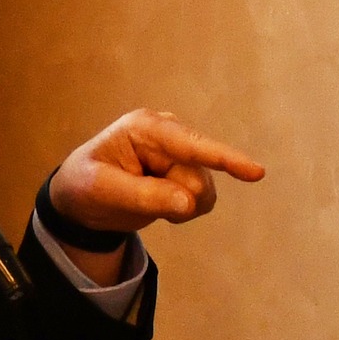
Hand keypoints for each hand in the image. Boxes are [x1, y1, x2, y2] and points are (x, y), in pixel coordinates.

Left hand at [49, 109, 264, 239]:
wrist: (81, 200)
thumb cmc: (84, 185)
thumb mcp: (102, 190)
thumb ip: (143, 196)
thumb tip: (188, 203)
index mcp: (145, 128)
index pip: (191, 146)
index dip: (225, 159)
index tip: (257, 173)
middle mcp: (169, 135)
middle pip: (197, 179)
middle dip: (175, 199)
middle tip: (137, 199)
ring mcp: (181, 155)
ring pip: (203, 193)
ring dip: (178, 206)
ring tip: (144, 200)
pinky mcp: (187, 173)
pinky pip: (202, 201)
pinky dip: (183, 211)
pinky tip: (160, 203)